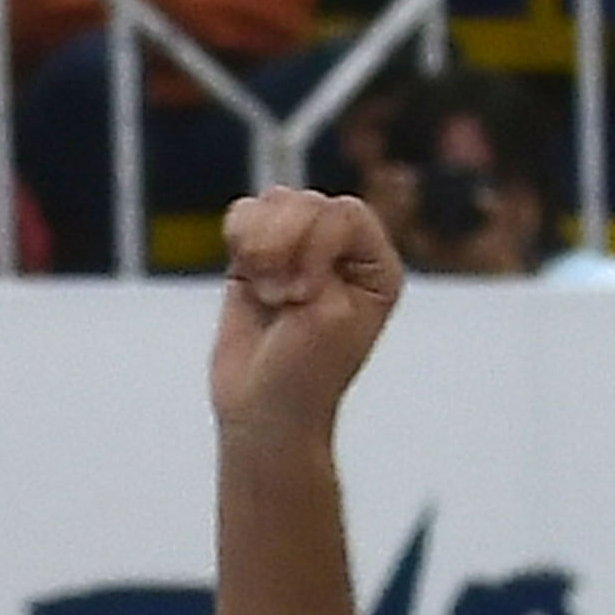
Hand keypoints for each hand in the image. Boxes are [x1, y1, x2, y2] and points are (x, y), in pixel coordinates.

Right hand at [209, 184, 400, 436]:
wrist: (263, 412)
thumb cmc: (306, 373)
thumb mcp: (330, 310)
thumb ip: (320, 247)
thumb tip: (284, 203)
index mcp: (374, 265)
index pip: (345, 213)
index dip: (316, 243)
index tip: (303, 294)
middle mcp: (340, 252)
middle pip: (307, 202)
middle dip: (285, 246)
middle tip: (281, 299)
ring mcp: (297, 251)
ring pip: (274, 203)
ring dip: (260, 246)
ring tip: (266, 293)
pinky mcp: (257, 256)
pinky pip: (244, 216)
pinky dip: (240, 239)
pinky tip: (247, 279)